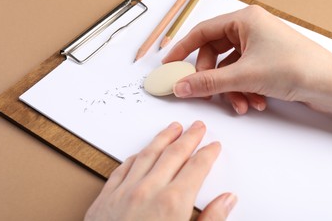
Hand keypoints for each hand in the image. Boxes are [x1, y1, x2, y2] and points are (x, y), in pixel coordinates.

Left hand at [85, 121, 236, 220]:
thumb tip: (227, 200)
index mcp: (172, 204)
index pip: (196, 167)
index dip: (207, 154)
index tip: (214, 146)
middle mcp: (147, 191)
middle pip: (173, 154)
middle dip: (189, 138)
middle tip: (197, 127)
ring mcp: (123, 193)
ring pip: (147, 154)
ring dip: (162, 138)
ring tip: (172, 128)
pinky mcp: (104, 199)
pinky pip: (121, 169)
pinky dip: (134, 157)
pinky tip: (139, 153)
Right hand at [163, 5, 331, 122]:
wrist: (329, 85)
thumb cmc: (295, 67)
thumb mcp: (243, 76)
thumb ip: (207, 82)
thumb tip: (181, 86)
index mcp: (244, 20)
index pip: (202, 32)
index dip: (183, 50)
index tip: (169, 64)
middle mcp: (250, 30)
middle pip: (214, 54)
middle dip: (212, 79)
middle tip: (205, 94)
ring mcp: (258, 46)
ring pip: (228, 68)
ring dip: (230, 90)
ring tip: (241, 104)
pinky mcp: (264, 61)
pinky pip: (242, 75)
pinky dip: (243, 90)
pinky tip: (254, 102)